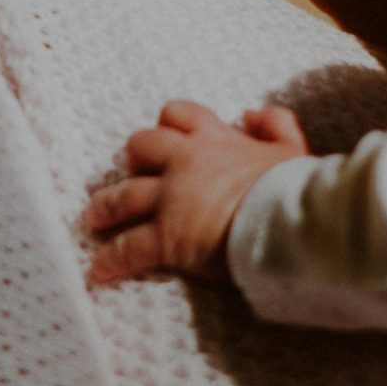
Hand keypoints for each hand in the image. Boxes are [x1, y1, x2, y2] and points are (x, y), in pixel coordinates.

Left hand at [84, 101, 309, 285]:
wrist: (286, 219)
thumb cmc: (292, 187)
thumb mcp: (291, 149)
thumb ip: (274, 124)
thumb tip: (252, 114)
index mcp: (213, 139)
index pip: (178, 115)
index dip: (168, 124)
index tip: (165, 135)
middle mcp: (183, 163)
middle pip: (140, 147)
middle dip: (133, 161)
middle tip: (131, 174)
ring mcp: (170, 199)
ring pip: (122, 196)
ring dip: (104, 207)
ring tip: (94, 218)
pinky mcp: (165, 237)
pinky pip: (128, 248)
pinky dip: (110, 260)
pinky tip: (99, 271)